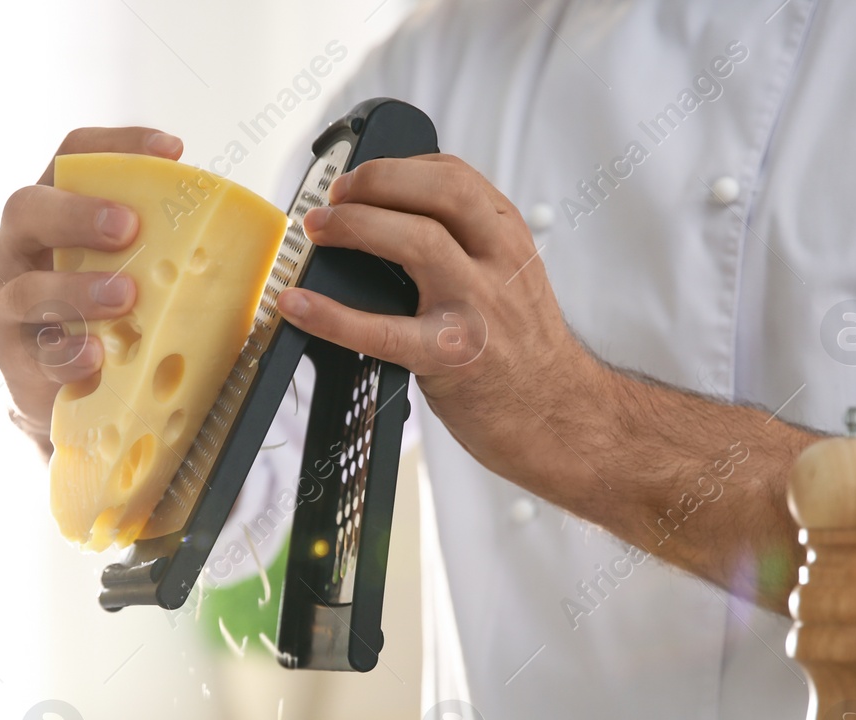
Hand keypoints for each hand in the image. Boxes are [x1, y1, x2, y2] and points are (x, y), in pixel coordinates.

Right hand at [0, 127, 182, 450]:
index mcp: (52, 213)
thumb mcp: (130, 271)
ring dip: (78, 290)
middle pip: (28, 209)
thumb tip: (228, 238)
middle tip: (127, 227)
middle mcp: (18, 248)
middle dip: (77, 214)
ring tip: (123, 296)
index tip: (172, 151)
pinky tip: (95, 355)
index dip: (117, 146)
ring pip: (28, 288)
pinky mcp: (11, 357)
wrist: (69, 397)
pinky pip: (36, 352)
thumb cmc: (104, 318)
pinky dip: (68, 354)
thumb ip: (156, 249)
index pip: (72, 158)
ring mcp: (6, 302)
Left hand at [274, 154, 604, 489]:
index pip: (454, 176)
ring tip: (319, 230)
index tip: (360, 176)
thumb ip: (466, 247)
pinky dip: (330, 316)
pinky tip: (298, 306)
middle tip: (335, 196)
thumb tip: (385, 221)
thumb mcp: (510, 280)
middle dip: (378, 181)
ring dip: (355, 226)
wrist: (558, 416)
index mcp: (509, 238)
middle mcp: (498, 263)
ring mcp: (476, 308)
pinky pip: (380, 330)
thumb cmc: (522, 352)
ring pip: (417, 241)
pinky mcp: (450, 358)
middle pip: (440, 191)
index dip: (398, 166)